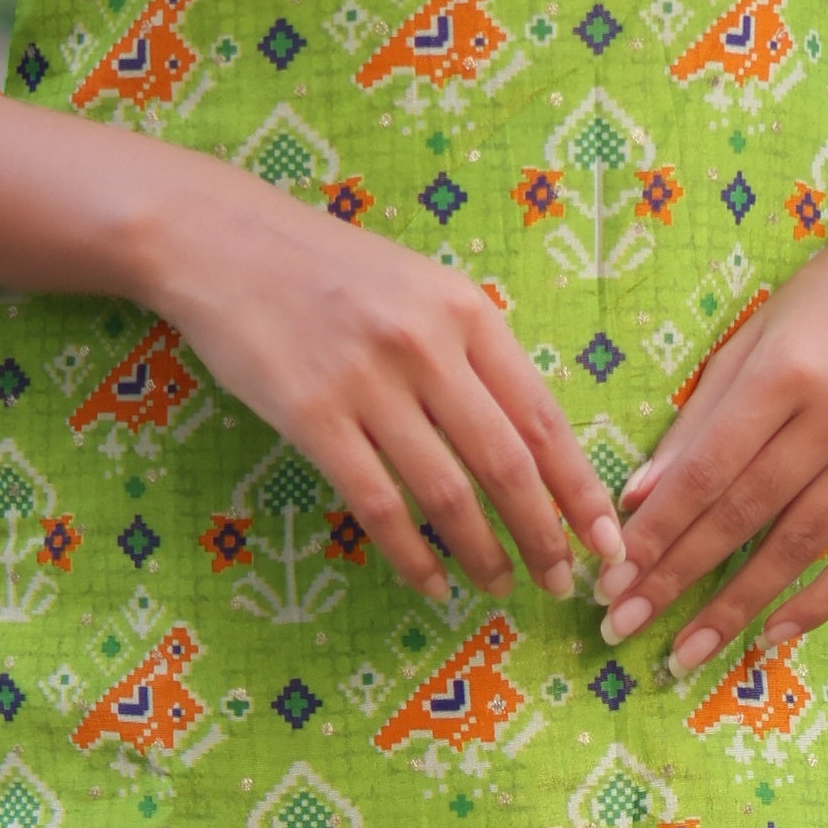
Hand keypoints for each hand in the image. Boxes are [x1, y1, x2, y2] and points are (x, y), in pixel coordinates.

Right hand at [120, 148, 627, 609]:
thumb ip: (471, 352)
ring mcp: (368, 381)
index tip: (606, 538)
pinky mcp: (313, 415)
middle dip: (545, 535)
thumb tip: (528, 439)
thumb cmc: (326, 271)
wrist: (220, 240)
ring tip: (500, 588)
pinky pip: (377, 504)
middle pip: (507, 463)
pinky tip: (429, 584)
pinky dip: (410, 555)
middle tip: (562, 583)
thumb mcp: (418, 289)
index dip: (581, 487)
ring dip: (482, 553)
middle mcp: (427, 345)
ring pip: (447, 492)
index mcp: (466, 312)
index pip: (543, 416)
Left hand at [603, 165, 827, 677]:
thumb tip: (641, 498)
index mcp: (785, 368)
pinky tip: (771, 635)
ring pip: (798, 544)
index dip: (654, 532)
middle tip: (623, 627)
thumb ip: (701, 415)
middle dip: (675, 578)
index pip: (704, 470)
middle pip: (742, 514)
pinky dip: (819, 601)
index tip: (611, 580)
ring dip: (736, 607)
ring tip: (686, 653)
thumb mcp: (756, 332)